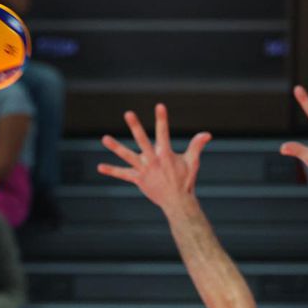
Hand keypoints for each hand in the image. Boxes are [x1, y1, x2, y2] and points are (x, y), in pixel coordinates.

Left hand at [97, 104, 211, 212]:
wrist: (177, 201)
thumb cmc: (185, 180)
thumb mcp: (192, 162)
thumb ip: (197, 146)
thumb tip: (207, 134)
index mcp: (165, 154)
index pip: (163, 132)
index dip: (162, 119)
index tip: (160, 105)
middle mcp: (153, 160)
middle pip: (142, 140)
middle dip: (135, 126)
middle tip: (128, 113)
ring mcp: (144, 170)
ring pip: (127, 156)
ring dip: (116, 147)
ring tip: (104, 138)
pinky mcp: (138, 179)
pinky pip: (122, 175)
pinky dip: (112, 171)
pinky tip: (99, 167)